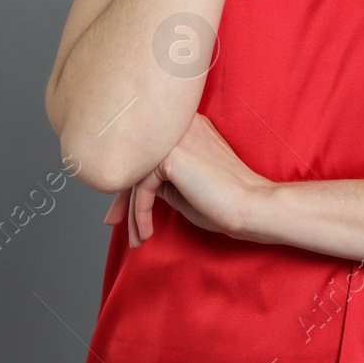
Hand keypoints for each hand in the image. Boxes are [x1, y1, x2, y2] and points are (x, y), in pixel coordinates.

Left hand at [126, 113, 275, 247]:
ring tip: (136, 239)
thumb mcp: (181, 186)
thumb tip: (126, 190)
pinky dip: (141, 214)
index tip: (120, 210)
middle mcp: (178, 124)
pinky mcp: (170, 157)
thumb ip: (158, 177)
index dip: (130, 182)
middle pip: (136, 160)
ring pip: (136, 176)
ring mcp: (174, 138)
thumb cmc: (222, 200)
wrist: (250, 205)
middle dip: (122, 195)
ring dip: (132, 211)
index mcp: (185, 125)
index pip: (147, 152)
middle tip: (112, 221)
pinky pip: (143, 189)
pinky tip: (146, 233)